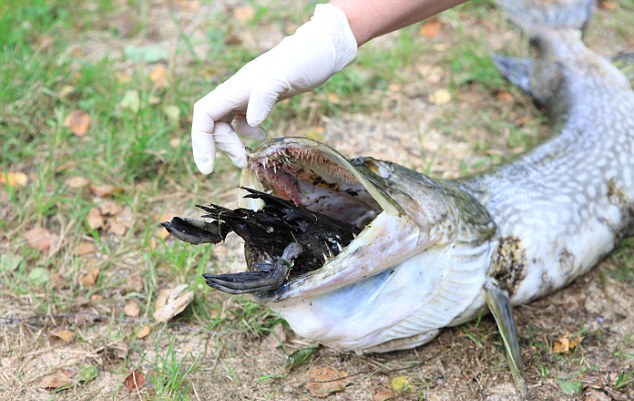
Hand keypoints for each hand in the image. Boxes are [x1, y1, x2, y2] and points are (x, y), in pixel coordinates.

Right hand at [191, 4, 357, 173]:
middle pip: (212, 123)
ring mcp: (248, 95)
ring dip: (232, 143)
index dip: (201, 141)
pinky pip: (241, 120)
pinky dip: (246, 133)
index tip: (208, 167)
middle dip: (221, 146)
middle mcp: (237, 91)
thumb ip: (265, 96)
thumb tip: (252, 122)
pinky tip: (262, 136)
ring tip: (247, 158)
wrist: (322, 49)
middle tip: (241, 162)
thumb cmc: (304, 59)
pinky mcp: (261, 99)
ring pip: (225, 123)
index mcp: (236, 87)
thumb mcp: (285, 76)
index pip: (205, 114)